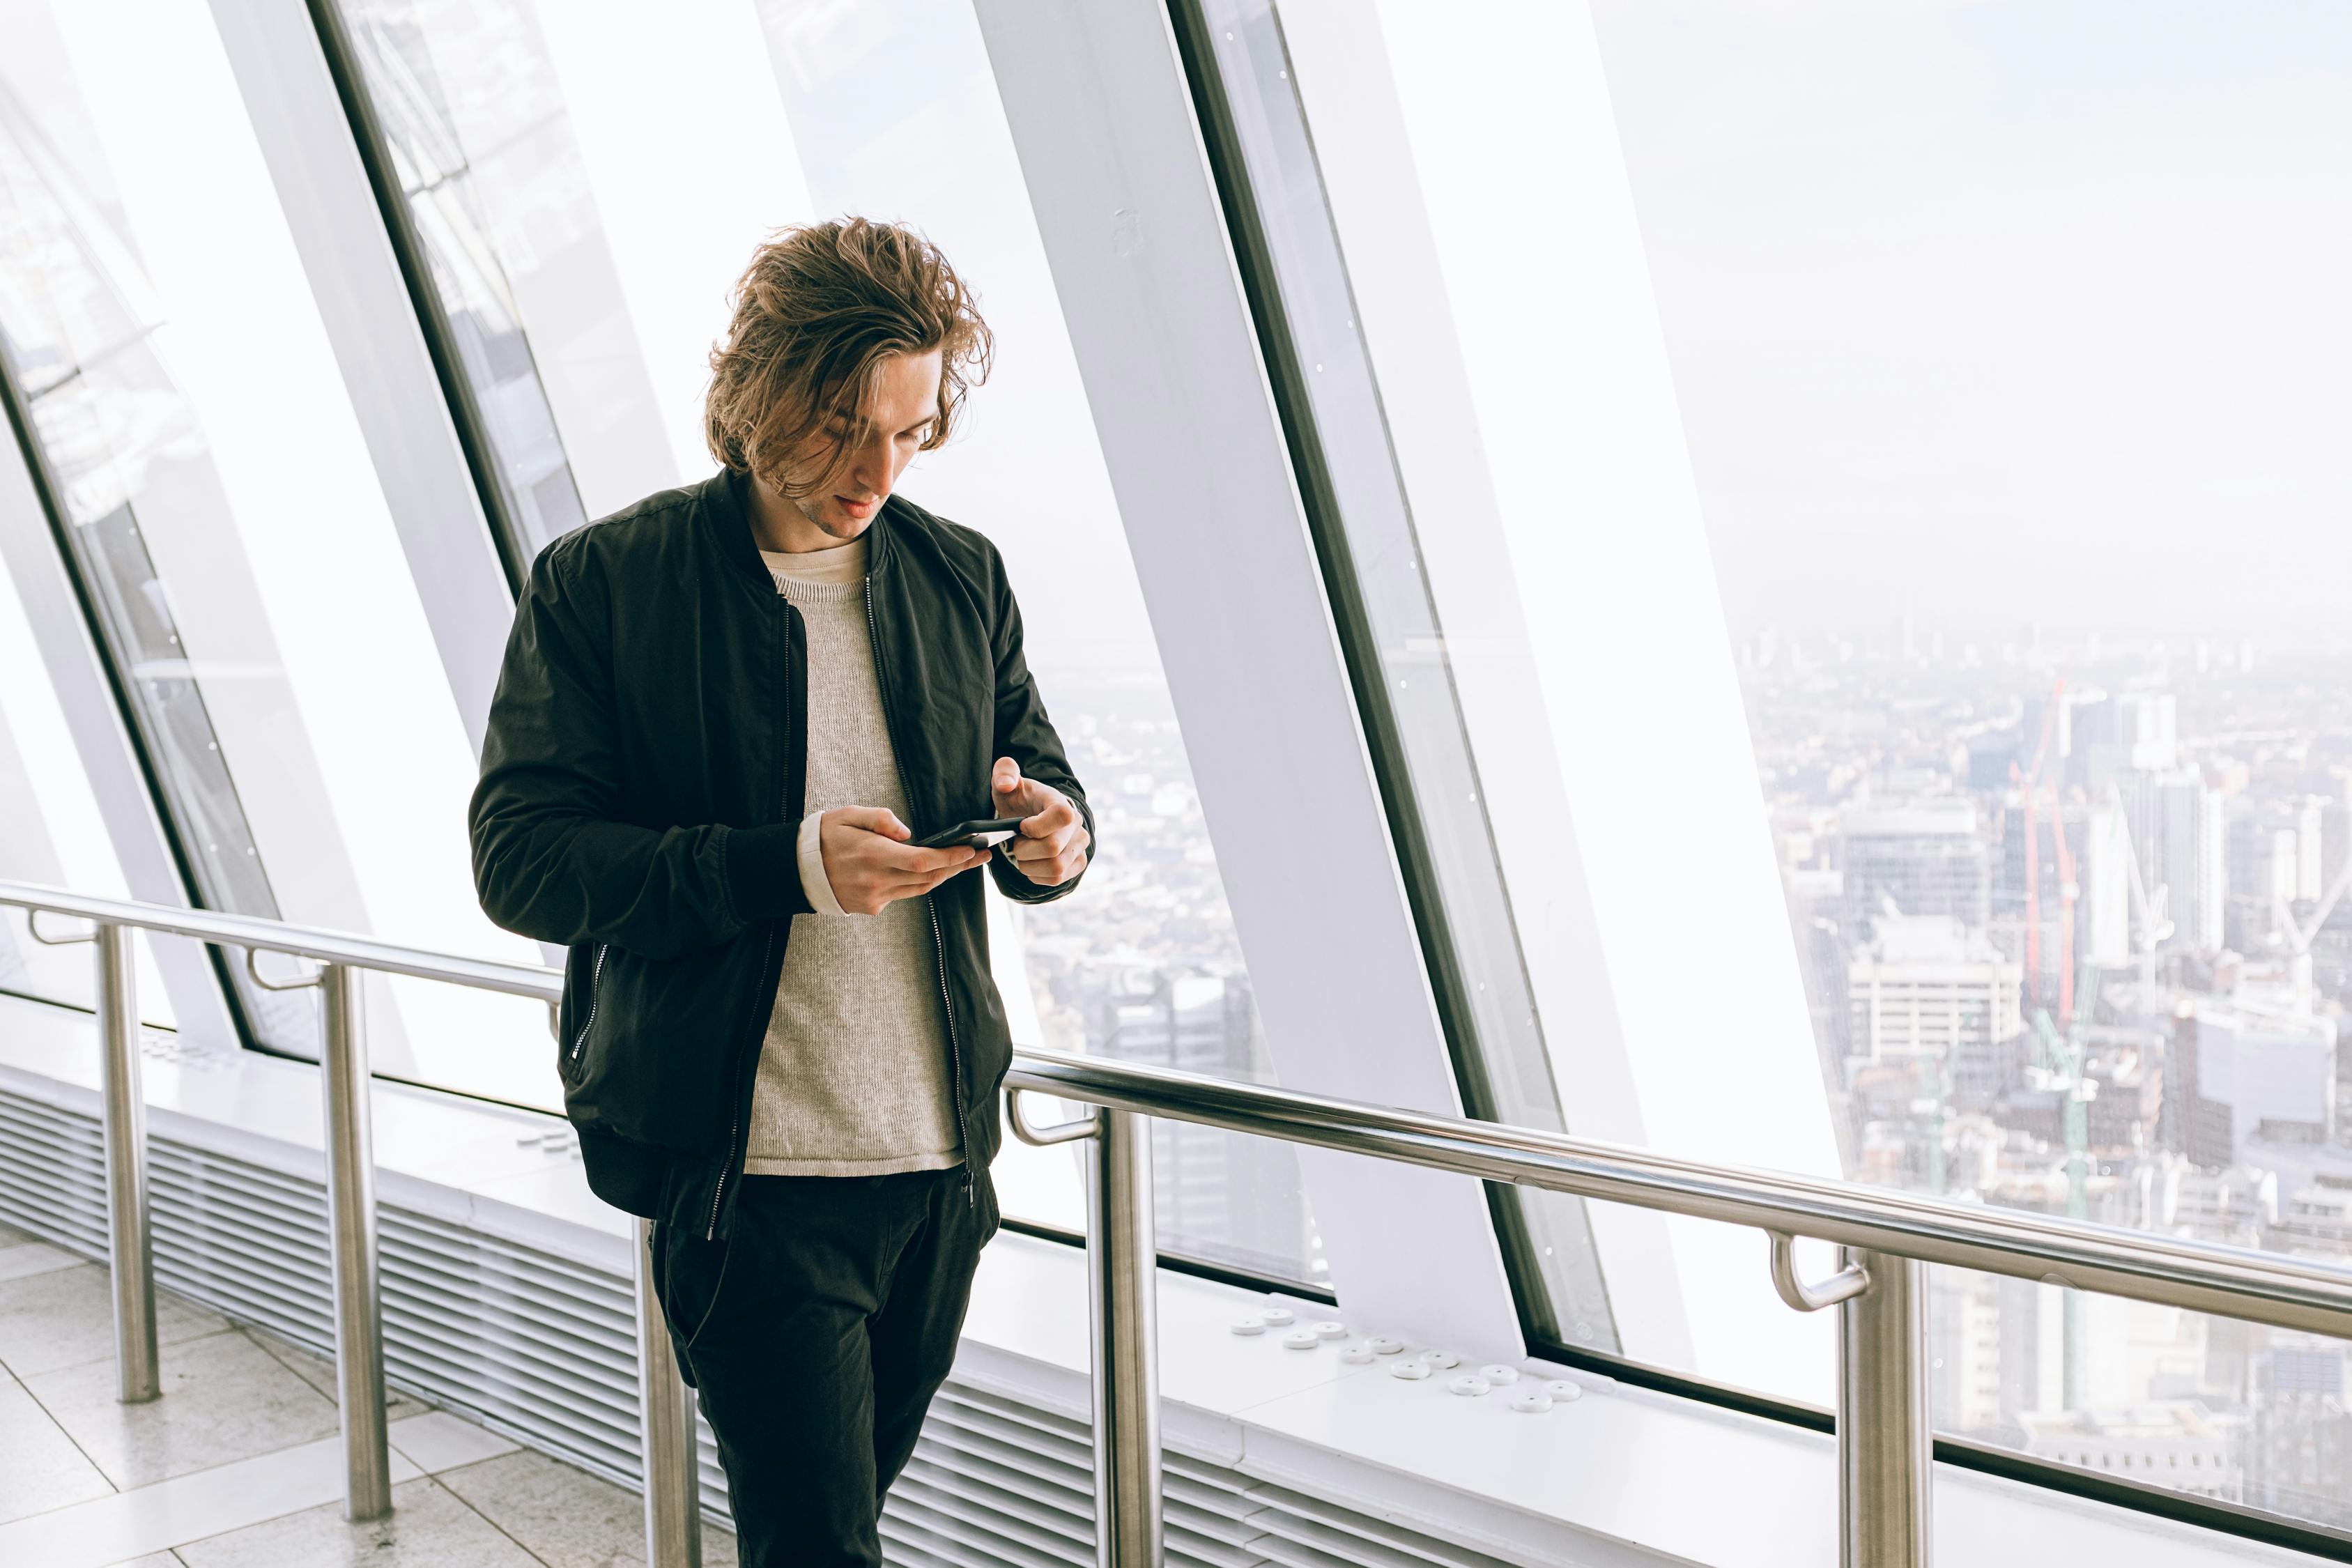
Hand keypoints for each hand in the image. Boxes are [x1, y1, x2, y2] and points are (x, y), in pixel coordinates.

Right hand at [818, 806, 986, 914]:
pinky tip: (930, 871)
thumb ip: (881, 819)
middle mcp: (877, 880)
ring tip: (964, 862)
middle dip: (958, 866)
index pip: (922, 861)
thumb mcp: (848, 815)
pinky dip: (917, 882)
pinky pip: (903, 895)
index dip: (950, 857)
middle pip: (928, 877)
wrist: (796, 869)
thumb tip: (908, 833)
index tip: (971, 849)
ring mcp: (875, 897)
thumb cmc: (824, 836)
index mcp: (872, 855)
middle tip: (981, 855)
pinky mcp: (872, 907)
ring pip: (920, 889)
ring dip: (944, 876)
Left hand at [992, 757, 1089, 885]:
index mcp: (1061, 802)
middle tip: (1016, 843)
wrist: (1035, 814)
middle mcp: (1077, 825)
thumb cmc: (1020, 798)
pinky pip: (1057, 879)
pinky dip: (1037, 876)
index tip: (1021, 826)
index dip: (1036, 827)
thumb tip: (1007, 785)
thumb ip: (1004, 772)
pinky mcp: (1078, 863)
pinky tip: (1031, 864)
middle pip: (1053, 849)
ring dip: (1030, 866)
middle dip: (1024, 851)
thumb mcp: (1007, 781)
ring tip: (1023, 854)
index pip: (1061, 816)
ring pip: (1055, 869)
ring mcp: (1080, 846)